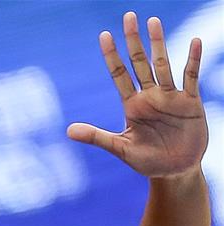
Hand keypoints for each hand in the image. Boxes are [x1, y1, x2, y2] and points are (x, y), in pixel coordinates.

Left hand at [67, 12, 207, 177]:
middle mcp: (150, 96)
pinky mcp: (189, 102)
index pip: (119, 76)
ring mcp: (170, 96)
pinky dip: (192, 60)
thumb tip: (68, 131)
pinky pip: (190, 77)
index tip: (104, 35)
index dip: (112, 56)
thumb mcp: (120, 149)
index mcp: (132, 106)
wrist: (174, 172)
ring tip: (153, 22)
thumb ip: (97, 137)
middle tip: (129, 16)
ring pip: (163, 64)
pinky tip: (193, 42)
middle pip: (140, 63)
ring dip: (158, 44)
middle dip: (134, 41)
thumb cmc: (146, 161)